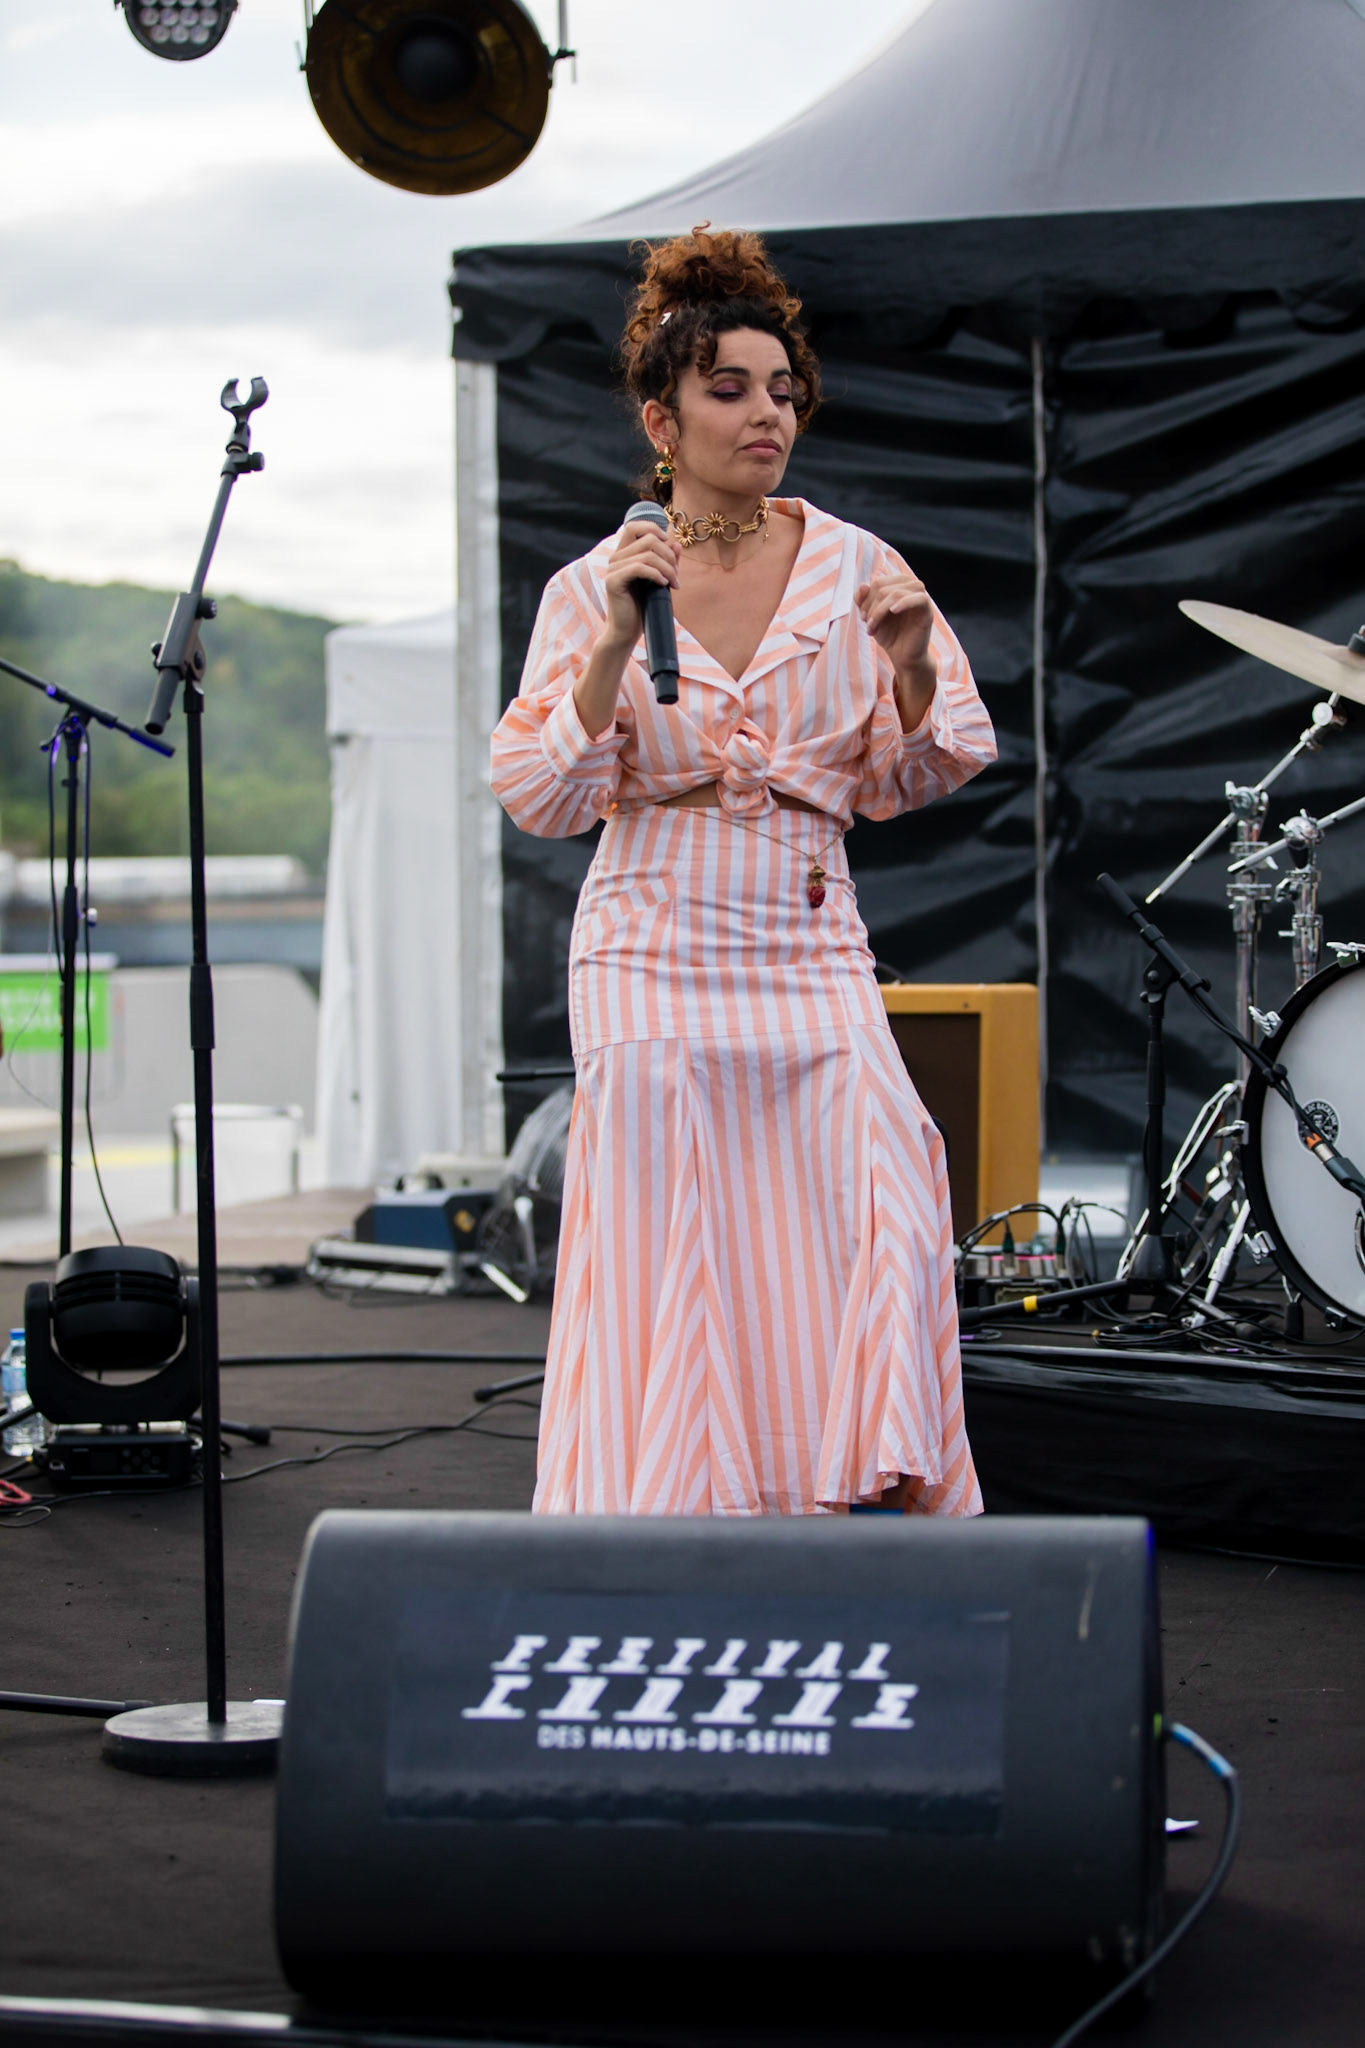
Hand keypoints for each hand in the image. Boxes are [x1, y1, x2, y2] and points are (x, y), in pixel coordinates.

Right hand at [602, 518, 681, 650]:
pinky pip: (639, 567)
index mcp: (624, 553)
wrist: (627, 631)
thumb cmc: (643, 607)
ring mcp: (613, 568)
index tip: (670, 548)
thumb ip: (667, 560)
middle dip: (669, 555)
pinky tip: (663, 585)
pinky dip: (656, 574)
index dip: (655, 530)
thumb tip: (676, 542)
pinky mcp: (613, 581)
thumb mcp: (659, 579)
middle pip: (649, 538)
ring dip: (667, 568)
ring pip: (648, 554)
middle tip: (676, 576)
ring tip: (674, 584)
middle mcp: (616, 557)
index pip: (636, 526)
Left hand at [855, 571, 935, 680]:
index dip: (866, 599)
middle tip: (868, 624)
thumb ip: (863, 600)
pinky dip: (904, 602)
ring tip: (873, 627)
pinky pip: (919, 598)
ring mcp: (920, 598)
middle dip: (871, 607)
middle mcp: (910, 588)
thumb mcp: (871, 616)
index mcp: (898, 585)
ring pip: (896, 593)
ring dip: (880, 611)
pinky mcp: (927, 611)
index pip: (878, 583)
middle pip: (884, 587)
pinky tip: (893, 611)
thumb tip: (863, 585)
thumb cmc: (890, 635)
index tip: (863, 618)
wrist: (902, 656)